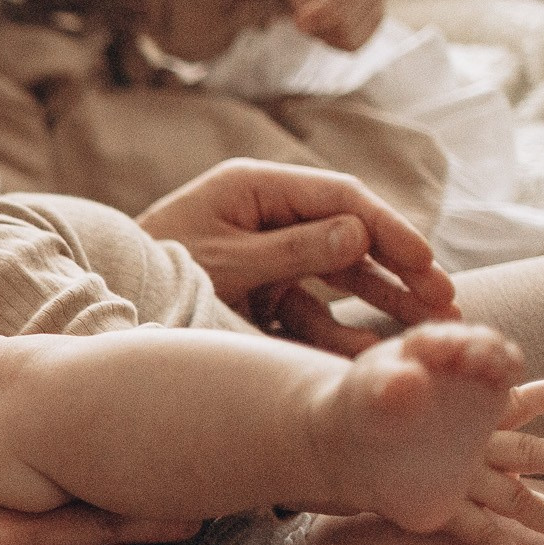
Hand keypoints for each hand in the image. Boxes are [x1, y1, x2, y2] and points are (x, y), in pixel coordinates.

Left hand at [138, 159, 458, 354]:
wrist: (97, 310)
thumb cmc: (151, 274)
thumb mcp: (222, 262)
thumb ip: (289, 250)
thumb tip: (358, 234)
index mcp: (253, 187)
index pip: (339, 197)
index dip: (390, 229)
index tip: (427, 263)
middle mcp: (266, 217)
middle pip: (348, 238)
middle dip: (399, 270)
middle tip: (446, 303)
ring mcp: (265, 257)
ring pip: (337, 279)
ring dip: (382, 304)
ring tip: (430, 330)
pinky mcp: (258, 295)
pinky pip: (309, 312)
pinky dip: (338, 333)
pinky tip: (373, 356)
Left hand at [235, 0, 385, 50]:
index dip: (325, 10)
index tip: (299, 23)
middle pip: (347, 20)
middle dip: (315, 22)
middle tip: (298, 6)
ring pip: (349, 37)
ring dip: (321, 31)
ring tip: (311, 8)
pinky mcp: (376, 18)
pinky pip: (352, 46)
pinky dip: (330, 39)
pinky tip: (323, 19)